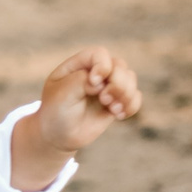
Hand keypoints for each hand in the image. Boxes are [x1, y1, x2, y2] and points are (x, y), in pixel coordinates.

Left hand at [9, 46, 142, 191]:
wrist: (58, 136)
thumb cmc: (56, 112)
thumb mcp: (62, 95)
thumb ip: (80, 81)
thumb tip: (101, 82)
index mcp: (79, 65)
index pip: (99, 54)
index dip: (102, 66)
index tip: (94, 82)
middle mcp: (95, 72)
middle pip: (120, 65)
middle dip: (117, 83)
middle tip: (104, 99)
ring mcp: (107, 87)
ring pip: (130, 79)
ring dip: (126, 94)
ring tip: (113, 109)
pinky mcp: (116, 102)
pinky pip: (135, 97)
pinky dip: (132, 105)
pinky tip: (119, 115)